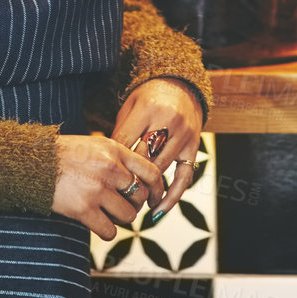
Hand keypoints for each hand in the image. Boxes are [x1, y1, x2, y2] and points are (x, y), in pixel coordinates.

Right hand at [50, 134, 165, 240]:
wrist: (34, 162)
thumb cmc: (64, 154)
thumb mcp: (96, 145)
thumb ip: (117, 158)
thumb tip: (139, 177)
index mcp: (115, 150)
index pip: (152, 172)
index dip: (158, 189)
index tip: (154, 199)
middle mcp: (111, 169)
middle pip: (140, 197)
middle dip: (134, 205)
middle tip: (122, 206)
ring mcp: (98, 189)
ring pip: (127, 216)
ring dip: (119, 219)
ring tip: (106, 213)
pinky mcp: (84, 209)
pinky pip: (109, 231)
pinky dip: (106, 231)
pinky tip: (97, 224)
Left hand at [111, 78, 203, 217]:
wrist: (180, 86)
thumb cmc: (148, 98)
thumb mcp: (130, 107)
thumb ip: (120, 132)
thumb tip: (109, 166)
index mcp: (148, 108)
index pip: (125, 142)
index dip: (112, 161)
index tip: (101, 177)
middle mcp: (169, 121)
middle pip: (143, 158)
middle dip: (127, 177)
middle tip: (112, 195)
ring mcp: (184, 134)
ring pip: (160, 169)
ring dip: (145, 189)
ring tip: (130, 204)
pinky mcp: (195, 146)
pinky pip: (185, 176)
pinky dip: (172, 196)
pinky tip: (158, 210)